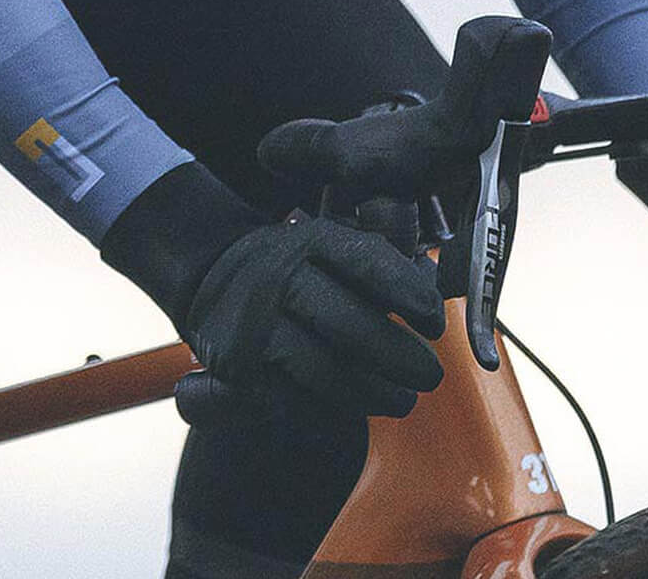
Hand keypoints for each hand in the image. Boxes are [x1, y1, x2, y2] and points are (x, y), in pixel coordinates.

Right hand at [182, 213, 445, 421]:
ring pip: (325, 371)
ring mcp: (253, 322)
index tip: (436, 323)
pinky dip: (331, 409)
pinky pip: (294, 399)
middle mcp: (278, 276)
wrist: (212, 277)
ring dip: (374, 393)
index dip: (410, 295)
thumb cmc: (297, 268)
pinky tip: (354, 407)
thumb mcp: (332, 244)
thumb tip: (433, 276)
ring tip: (403, 400)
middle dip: (400, 358)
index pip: (369, 264)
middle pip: (351, 326)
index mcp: (309, 239)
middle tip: (431, 376)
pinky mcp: (236, 367)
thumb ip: (382, 254)